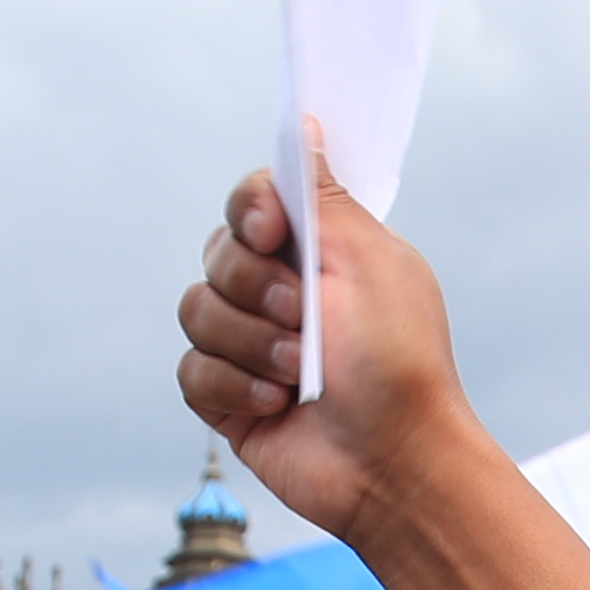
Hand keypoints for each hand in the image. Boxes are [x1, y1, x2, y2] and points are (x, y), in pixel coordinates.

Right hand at [177, 165, 487, 547]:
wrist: (394, 461)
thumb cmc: (397, 361)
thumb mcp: (368, 261)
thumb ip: (324, 196)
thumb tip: (305, 127)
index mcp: (319, 252)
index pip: (253, 202)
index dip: (250, 210)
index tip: (272, 230)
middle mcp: (280, 292)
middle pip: (218, 253)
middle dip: (255, 286)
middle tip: (303, 316)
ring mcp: (251, 345)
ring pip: (197, 310)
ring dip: (250, 341)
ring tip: (300, 371)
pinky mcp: (228, 398)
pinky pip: (192, 370)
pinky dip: (233, 385)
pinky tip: (277, 404)